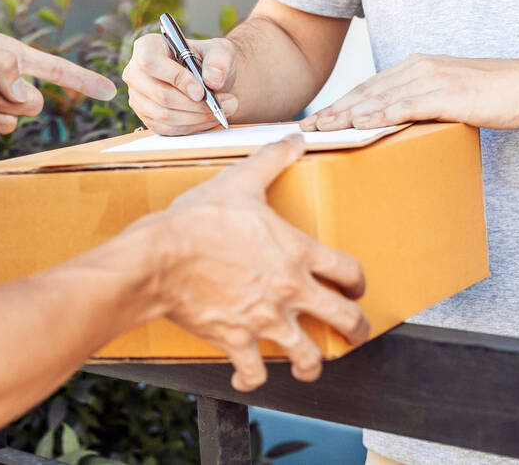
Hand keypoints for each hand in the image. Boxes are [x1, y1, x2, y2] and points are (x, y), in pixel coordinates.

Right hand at [122, 33, 239, 135]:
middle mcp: (136, 73)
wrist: (206, 78)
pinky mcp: (146, 117)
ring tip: (219, 111)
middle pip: (160, 95)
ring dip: (196, 118)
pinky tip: (207, 119)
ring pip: (164, 115)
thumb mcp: (220, 50)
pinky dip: (191, 127)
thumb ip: (219, 60)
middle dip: (195, 105)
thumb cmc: (208, 60)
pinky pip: (167, 129)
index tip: (201, 91)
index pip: (151, 62)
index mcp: (147, 47)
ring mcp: (138, 97)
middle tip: (221, 104)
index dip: (176, 78)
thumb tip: (213, 80)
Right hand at [127, 136, 369, 390]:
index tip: (356, 289)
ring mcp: (265, 319)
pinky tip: (249, 377)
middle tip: (355, 334)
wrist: (160, 257)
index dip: (358, 282)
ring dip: (312, 365)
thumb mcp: (239, 182)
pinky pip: (254, 372)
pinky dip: (252, 379)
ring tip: (309, 366)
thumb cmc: (198, 219)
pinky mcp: (236, 339)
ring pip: (308, 356)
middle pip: (343, 318)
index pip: (348, 271)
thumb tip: (294, 138)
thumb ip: (271, 160)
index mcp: (297, 252)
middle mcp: (290, 290)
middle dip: (356, 330)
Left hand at [301, 54, 518, 131]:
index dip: (339, 104)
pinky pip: (405, 106)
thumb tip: (399, 124)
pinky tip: (360, 126)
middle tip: (305, 128)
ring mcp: (430, 79)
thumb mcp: (448, 96)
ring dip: (346, 115)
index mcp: (415, 67)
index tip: (316, 119)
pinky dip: (379, 115)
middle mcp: (417, 68)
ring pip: (378, 98)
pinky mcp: (446, 94)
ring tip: (322, 130)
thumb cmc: (492, 95)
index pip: (368, 88)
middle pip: (365, 92)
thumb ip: (422, 105)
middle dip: (333, 111)